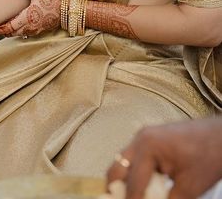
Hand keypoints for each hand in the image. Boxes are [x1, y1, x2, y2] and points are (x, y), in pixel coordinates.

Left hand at [0, 0, 59, 36]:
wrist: (67, 9)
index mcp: (27, 17)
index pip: (9, 27)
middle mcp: (30, 26)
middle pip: (11, 33)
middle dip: (1, 31)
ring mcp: (35, 30)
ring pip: (17, 34)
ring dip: (9, 31)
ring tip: (0, 26)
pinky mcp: (39, 31)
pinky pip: (24, 33)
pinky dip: (17, 31)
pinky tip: (13, 25)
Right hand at [106, 118, 221, 198]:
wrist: (220, 136)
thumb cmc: (209, 155)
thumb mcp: (189, 188)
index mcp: (147, 146)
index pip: (133, 183)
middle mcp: (141, 138)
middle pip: (117, 168)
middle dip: (117, 189)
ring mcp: (144, 136)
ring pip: (124, 163)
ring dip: (127, 182)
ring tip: (136, 196)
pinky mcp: (151, 140)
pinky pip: (135, 159)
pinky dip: (137, 175)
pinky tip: (147, 189)